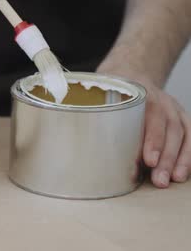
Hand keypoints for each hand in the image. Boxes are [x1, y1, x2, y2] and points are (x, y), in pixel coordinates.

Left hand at [97, 68, 190, 187]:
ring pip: (183, 134)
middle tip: (159, 180)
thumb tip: (75, 140)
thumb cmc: (111, 90)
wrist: (130, 73)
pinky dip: (189, 154)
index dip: (152, 139)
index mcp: (140, 93)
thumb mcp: (99, 95)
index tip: (148, 160)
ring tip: (173, 179)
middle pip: (169, 129)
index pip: (151, 116)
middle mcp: (161, 100)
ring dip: (179, 159)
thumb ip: (94, 115)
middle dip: (166, 157)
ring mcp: (173, 108)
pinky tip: (183, 172)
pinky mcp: (181, 118)